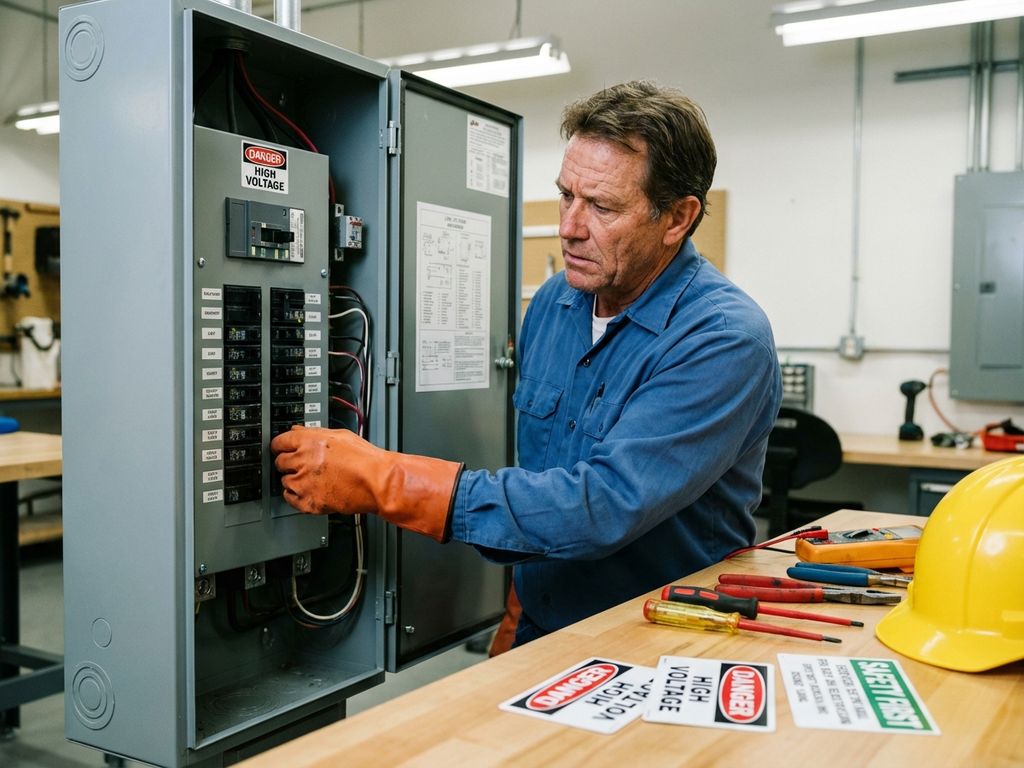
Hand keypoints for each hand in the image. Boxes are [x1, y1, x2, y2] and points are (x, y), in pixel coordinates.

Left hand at [271, 425, 463, 541]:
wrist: (378, 482)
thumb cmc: (366, 459)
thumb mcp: (340, 435)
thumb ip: (315, 432)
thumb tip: (298, 430)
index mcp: (309, 441)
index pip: (279, 442)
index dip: (281, 445)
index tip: (282, 449)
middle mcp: (302, 461)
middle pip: (279, 462)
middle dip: (288, 462)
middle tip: (301, 465)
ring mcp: (304, 483)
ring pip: (284, 480)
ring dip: (293, 479)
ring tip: (311, 479)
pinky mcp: (308, 502)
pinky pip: (289, 498)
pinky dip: (296, 495)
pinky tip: (309, 490)